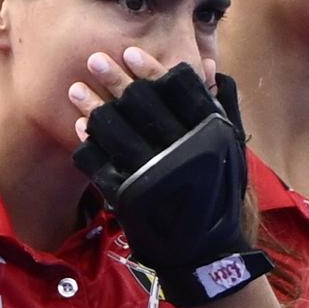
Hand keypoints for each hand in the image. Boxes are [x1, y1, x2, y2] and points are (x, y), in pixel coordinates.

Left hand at [69, 48, 269, 307]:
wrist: (207, 254)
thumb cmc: (220, 197)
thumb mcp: (232, 151)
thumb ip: (222, 107)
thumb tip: (209, 67)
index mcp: (210, 135)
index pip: (178, 90)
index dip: (152, 69)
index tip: (130, 53)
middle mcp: (183, 152)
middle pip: (142, 103)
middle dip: (115, 78)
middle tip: (95, 58)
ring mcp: (154, 176)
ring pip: (116, 130)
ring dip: (93, 106)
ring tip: (76, 88)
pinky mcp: (130, 199)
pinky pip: (101, 164)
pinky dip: (88, 143)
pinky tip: (79, 126)